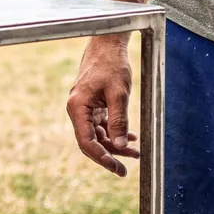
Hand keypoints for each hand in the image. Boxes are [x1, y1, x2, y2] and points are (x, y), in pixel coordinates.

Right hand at [66, 36, 138, 175]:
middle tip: (125, 170)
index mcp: (77, 107)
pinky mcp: (93, 104)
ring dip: (115, 144)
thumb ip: (119, 120)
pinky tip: (130, 137)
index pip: (87, 142)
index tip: (117, 168)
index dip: (102, 158)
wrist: (107, 44)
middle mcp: (77, 109)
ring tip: (135, 152)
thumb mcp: (119, 93)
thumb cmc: (111, 64)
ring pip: (98, 135)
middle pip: (91, 142)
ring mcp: (84, 107)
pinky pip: (102, 125)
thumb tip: (121, 145)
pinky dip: (115, 132)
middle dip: (109, 155)